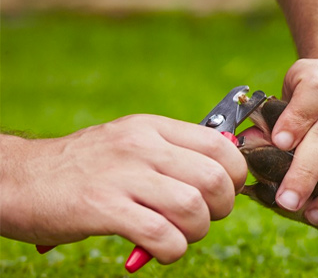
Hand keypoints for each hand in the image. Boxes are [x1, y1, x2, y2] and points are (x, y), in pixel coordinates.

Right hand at [0, 115, 246, 263]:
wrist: (16, 180)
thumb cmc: (82, 169)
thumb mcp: (129, 145)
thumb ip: (173, 155)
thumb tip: (225, 174)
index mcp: (152, 128)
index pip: (221, 145)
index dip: (235, 176)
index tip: (223, 193)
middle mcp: (140, 146)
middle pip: (214, 178)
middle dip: (221, 208)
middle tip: (202, 219)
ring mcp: (121, 175)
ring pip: (193, 207)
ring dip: (196, 231)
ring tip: (178, 236)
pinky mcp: (102, 207)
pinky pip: (161, 233)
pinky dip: (171, 249)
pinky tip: (159, 251)